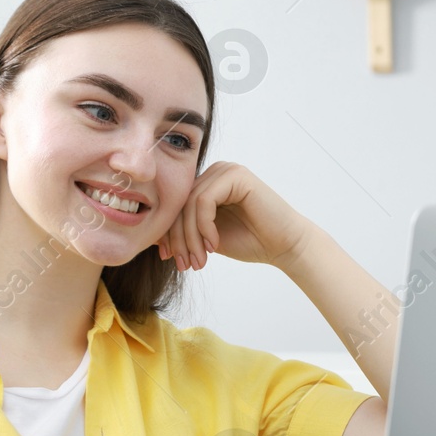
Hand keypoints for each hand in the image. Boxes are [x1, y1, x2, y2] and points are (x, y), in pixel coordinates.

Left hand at [156, 161, 314, 271]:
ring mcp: (226, 171)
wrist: (284, 246)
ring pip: (189, 204)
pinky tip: (213, 244)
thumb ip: (184, 232)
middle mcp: (215, 172)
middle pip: (179, 204)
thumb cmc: (251, 241)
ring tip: (199, 260)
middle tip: (184, 264)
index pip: (175, 205)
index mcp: (207, 184)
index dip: (168, 232)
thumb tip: (151, 237)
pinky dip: (204, 226)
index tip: (170, 258)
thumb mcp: (207, 238)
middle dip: (178, 238)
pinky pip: (204, 201)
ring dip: (190, 237)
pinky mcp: (236, 175)